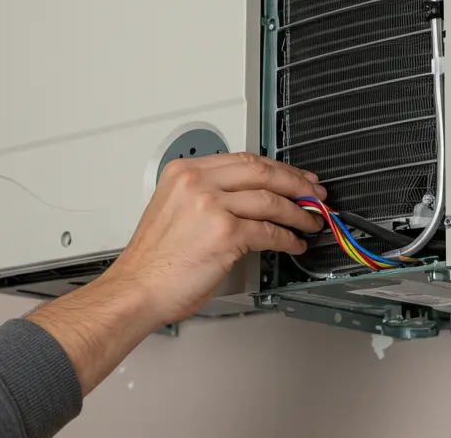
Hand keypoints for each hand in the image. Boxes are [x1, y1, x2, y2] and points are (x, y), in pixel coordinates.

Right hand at [109, 152, 325, 323]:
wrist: (136, 290)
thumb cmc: (154, 261)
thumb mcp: (175, 209)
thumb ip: (208, 196)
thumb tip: (251, 199)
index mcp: (184, 172)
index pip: (243, 159)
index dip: (276, 168)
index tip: (294, 176)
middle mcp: (197, 183)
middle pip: (262, 172)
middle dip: (296, 183)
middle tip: (314, 193)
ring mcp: (212, 206)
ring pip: (271, 201)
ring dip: (298, 212)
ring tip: (310, 220)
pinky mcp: (226, 233)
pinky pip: (269, 231)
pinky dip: (288, 238)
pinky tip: (294, 242)